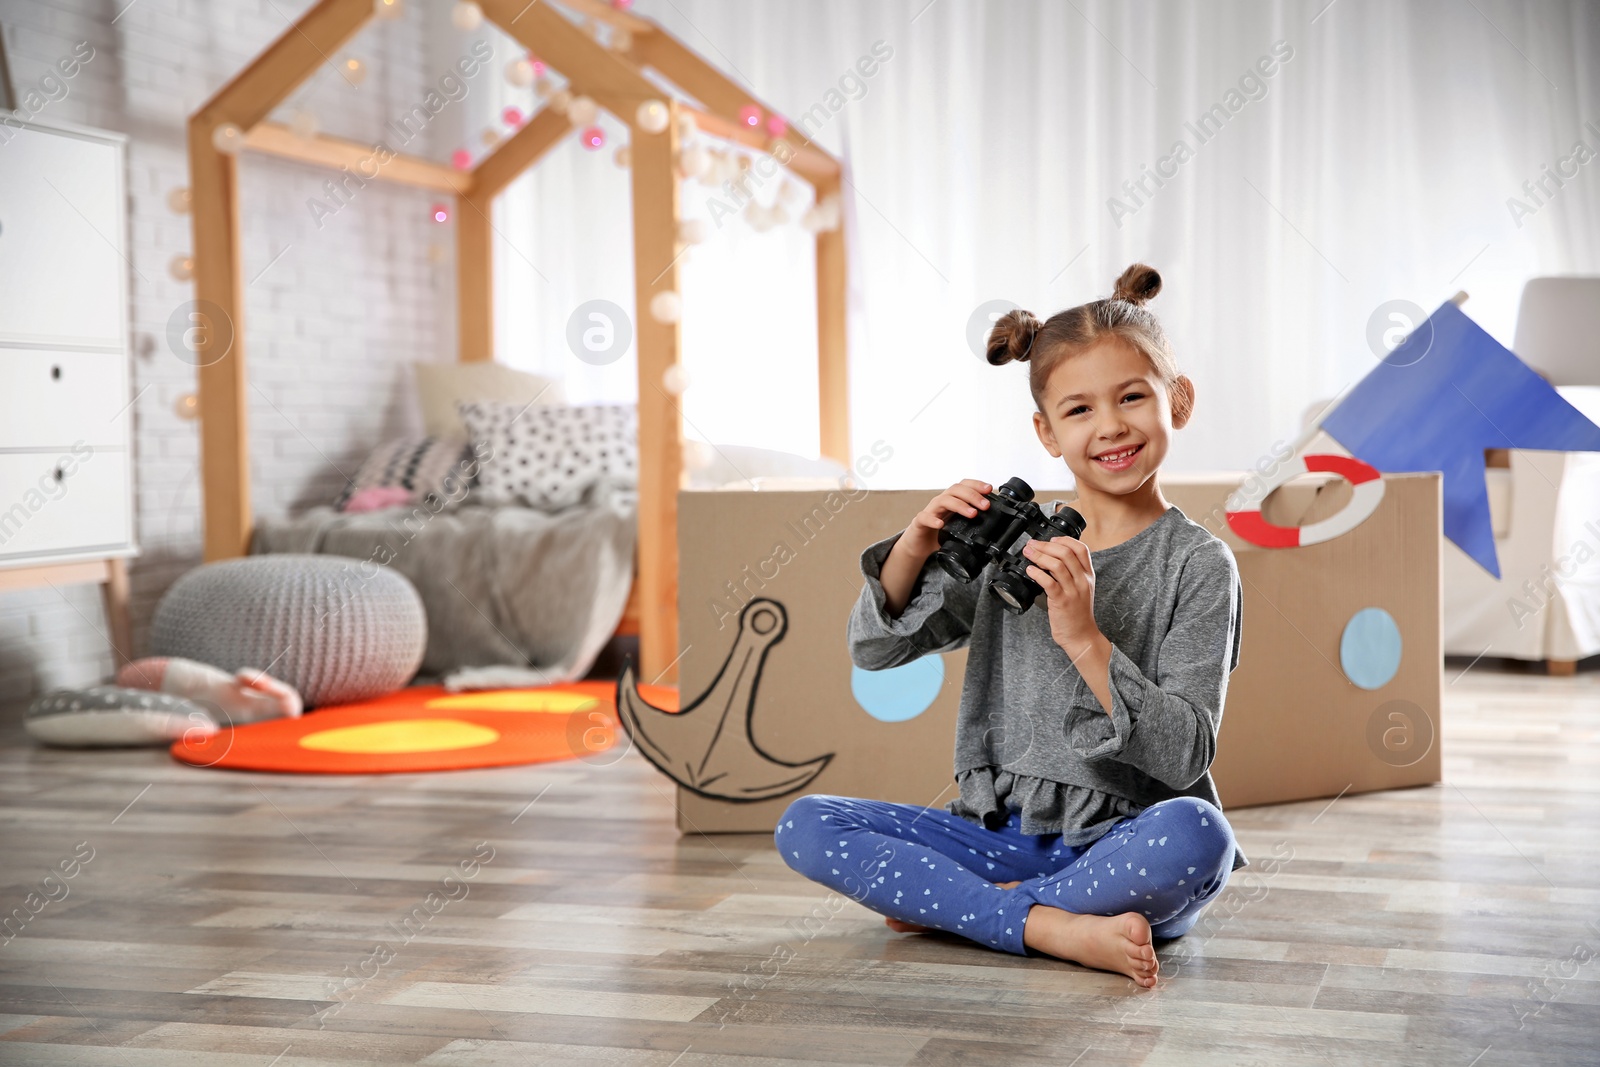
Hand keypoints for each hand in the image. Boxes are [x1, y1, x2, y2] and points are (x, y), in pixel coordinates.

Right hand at [901, 479, 992, 556]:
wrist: (919, 545)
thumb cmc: (939, 533)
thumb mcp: (960, 526)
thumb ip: (972, 522)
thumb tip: (993, 523)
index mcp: (952, 500)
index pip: (964, 485)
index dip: (976, 484)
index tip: (990, 489)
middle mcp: (941, 502)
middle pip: (956, 490)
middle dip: (973, 495)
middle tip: (986, 505)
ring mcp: (930, 511)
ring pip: (944, 500)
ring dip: (960, 505)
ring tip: (972, 514)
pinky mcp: (919, 522)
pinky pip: (924, 517)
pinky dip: (933, 520)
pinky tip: (941, 524)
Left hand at [1021, 535, 1101, 655]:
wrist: (1081, 636)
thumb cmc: (1077, 613)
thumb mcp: (1081, 589)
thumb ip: (1071, 573)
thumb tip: (1051, 558)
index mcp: (1088, 575)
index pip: (1081, 549)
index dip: (1064, 540)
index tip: (1051, 539)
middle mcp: (1082, 580)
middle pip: (1066, 553)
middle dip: (1045, 545)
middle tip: (1032, 545)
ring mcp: (1073, 591)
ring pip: (1057, 565)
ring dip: (1039, 556)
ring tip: (1028, 554)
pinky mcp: (1062, 601)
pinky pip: (1049, 582)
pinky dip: (1037, 573)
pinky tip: (1030, 570)